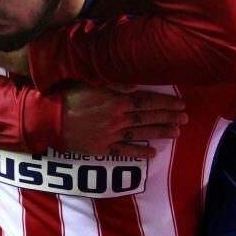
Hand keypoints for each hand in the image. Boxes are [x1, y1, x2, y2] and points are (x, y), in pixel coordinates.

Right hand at [61, 83, 187, 157]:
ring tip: (176, 132)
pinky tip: (152, 154)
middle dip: (168, 117)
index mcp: (117, 100)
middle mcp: (118, 118)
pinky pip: (124, 151)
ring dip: (160, 133)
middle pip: (148, 117)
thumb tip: (137, 84)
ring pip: (141, 134)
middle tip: (185, 118)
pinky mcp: (102, 147)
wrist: (49, 118)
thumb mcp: (91, 81)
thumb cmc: (69, 95)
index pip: (147, 100)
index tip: (180, 104)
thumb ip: (115, 82)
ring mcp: (111, 134)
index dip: (166, 102)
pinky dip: (139, 152)